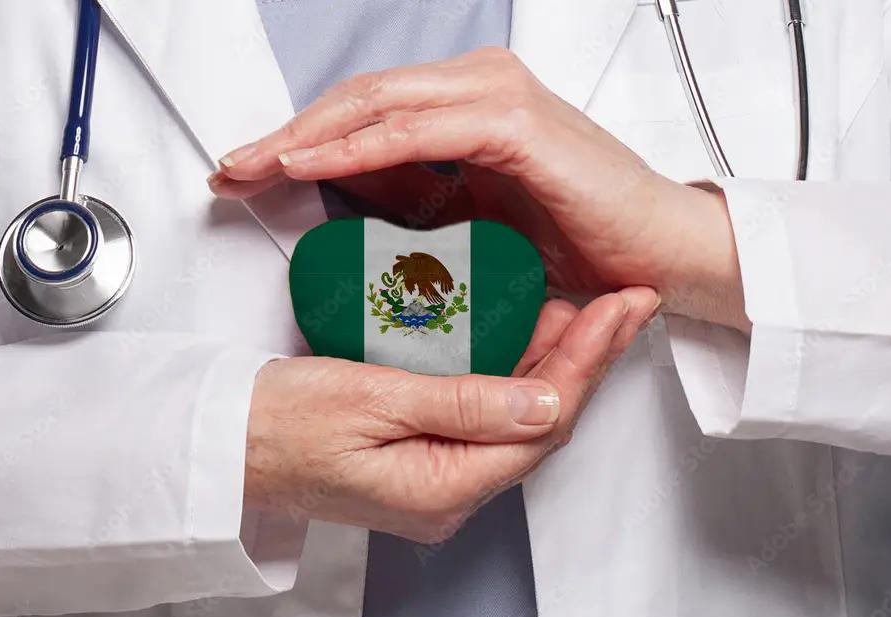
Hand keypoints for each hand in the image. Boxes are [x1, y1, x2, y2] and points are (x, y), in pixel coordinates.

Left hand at [209, 48, 747, 330]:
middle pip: (358, 100)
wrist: (659, 255)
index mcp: (466, 105)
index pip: (364, 111)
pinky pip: (416, 133)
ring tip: (253, 168)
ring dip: (307, 137)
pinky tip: (312, 167)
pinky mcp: (512, 125)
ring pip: (376, 105)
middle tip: (231, 170)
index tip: (249, 172)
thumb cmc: (580, 239)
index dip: (301, 138)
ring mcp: (494, 98)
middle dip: (287, 135)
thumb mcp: (474, 220)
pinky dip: (358, 149)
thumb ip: (418, 197)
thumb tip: (354, 195)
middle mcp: (476, 88)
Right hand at [245, 288, 657, 542]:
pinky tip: (524, 338)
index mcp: (442, 488)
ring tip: (589, 311)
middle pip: (540, 425)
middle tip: (622, 304)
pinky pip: (485, 420)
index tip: (616, 309)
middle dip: (587, 361)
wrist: (224, 444)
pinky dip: (511, 376)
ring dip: (553, 364)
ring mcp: (436, 483)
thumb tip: (546, 402)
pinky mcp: (422, 463)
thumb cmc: (277, 423)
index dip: (587, 362)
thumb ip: (463, 404)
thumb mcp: (369, 401)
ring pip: (517, 421)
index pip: (541, 423)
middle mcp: (448, 496)